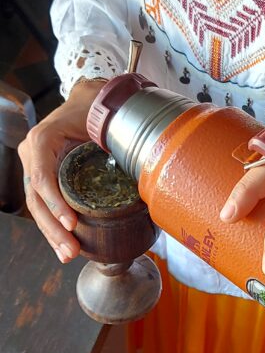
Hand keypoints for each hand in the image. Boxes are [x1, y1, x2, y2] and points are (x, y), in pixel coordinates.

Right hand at [17, 79, 106, 262]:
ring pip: (37, 205)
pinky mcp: (43, 175)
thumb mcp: (105, 122)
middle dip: (53, 228)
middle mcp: (33, 152)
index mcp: (43, 139)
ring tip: (68, 254)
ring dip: (52, 233)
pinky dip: (54, 225)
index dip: (56, 204)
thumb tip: (143, 175)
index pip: (42, 178)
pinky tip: (63, 246)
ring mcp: (35, 164)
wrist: (92, 98)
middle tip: (71, 250)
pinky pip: (45, 203)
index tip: (71, 224)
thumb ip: (117, 144)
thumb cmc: (100, 109)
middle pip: (36, 197)